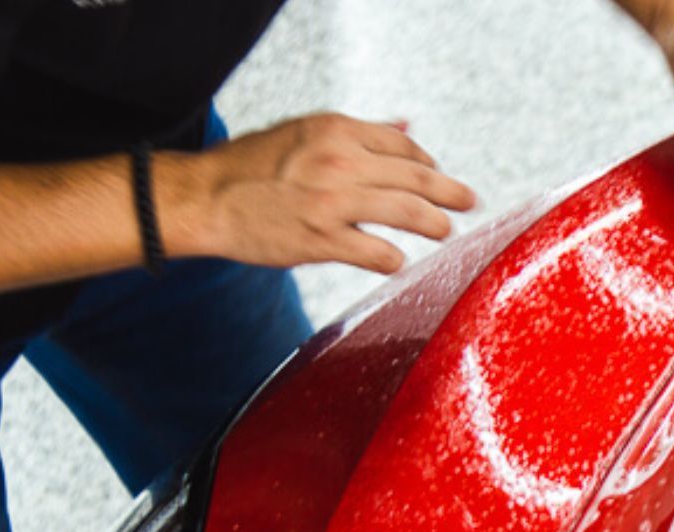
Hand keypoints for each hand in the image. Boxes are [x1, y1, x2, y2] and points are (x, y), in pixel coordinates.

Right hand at [162, 113, 477, 274]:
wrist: (204, 198)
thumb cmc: (251, 166)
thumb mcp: (304, 131)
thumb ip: (358, 132)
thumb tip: (406, 126)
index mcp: (336, 130)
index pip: (402, 146)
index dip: (426, 163)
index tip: (435, 176)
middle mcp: (339, 160)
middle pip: (416, 178)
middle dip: (449, 192)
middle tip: (469, 201)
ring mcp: (332, 201)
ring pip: (406, 212)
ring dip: (433, 224)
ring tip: (444, 231)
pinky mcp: (321, 239)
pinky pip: (376, 252)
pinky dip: (393, 259)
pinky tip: (398, 262)